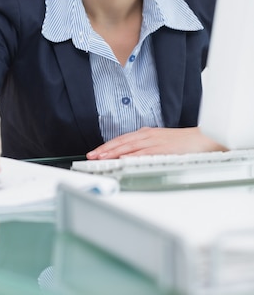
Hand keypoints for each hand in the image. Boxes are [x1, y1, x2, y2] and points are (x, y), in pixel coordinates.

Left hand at [86, 126, 226, 159]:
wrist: (203, 139)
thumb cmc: (185, 143)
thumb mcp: (161, 143)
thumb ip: (147, 148)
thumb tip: (133, 157)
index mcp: (147, 134)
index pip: (122, 139)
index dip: (108, 146)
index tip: (96, 152)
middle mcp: (148, 135)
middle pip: (122, 141)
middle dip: (105, 149)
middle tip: (91, 156)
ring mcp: (155, 141)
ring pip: (129, 146)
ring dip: (113, 152)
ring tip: (101, 158)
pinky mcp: (162, 149)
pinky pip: (144, 153)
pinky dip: (131, 156)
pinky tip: (122, 160)